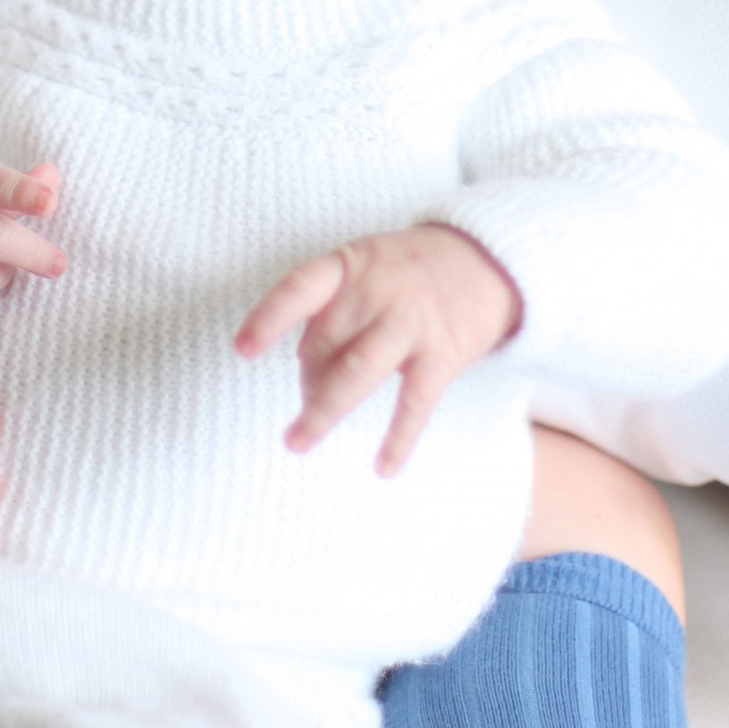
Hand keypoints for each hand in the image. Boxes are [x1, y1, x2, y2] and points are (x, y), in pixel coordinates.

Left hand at [234, 225, 522, 476]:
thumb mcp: (365, 267)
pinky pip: (413, 404)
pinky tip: (382, 467)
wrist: (486, 259)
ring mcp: (409, 323)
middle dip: (306, 380)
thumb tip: (306, 369)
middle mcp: (375, 291)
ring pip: (355, 374)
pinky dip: (397, 439)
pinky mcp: (442, 354)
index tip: (242, 350)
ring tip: (297, 441)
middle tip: (304, 405)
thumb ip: (334, 307)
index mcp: (349, 265)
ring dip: (322, 412)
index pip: (298, 289)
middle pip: (322, 344)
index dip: (268, 319)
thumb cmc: (408, 270)